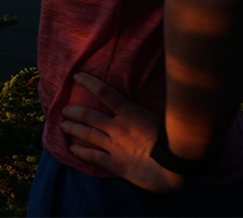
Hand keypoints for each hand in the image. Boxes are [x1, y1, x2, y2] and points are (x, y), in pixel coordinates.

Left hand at [60, 72, 183, 192]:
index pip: (104, 92)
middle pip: (88, 115)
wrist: (178, 166)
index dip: (89, 82)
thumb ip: (145, 110)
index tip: (76, 76)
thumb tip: (140, 102)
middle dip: (74, 111)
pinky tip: (72, 150)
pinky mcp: (115, 164)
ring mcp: (114, 146)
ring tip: (63, 125)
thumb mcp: (160, 117)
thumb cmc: (175, 140)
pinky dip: (80, 152)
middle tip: (65, 109)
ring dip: (72, 128)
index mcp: (130, 113)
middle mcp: (118, 127)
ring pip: (86, 134)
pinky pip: (92, 156)